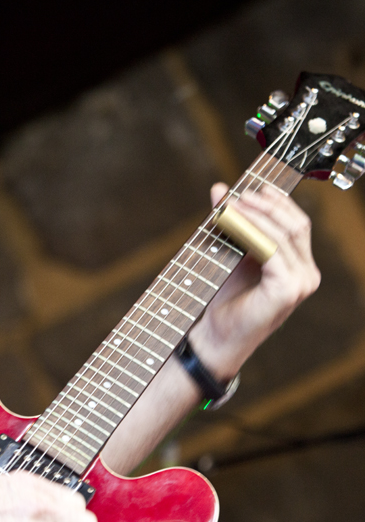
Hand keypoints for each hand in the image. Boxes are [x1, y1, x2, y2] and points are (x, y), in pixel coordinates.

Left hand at [187, 182, 320, 378]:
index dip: (274, 201)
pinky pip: (272, 251)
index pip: (295, 222)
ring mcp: (301, 283)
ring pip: (284, 235)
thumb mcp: (228, 251)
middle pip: (295, 223)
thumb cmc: (223, 296)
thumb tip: (219, 187)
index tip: (247, 187)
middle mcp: (307, 273)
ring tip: (228, 206)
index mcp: (299, 264)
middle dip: (265, 204)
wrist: (215, 334)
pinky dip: (252, 233)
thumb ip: (229, 220)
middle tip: (236, 195)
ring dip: (254, 216)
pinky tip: (232, 225)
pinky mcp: (288, 290)